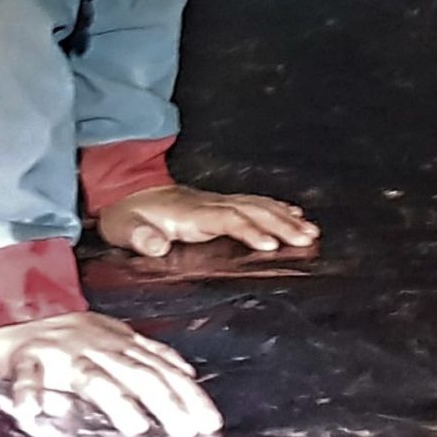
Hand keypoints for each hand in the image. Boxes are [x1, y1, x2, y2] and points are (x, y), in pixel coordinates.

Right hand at [0, 310, 219, 436]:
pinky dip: (29, 394)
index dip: (188, 396)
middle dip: (165, 402)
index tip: (210, 423)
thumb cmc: (70, 332)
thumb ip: (149, 356)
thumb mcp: (117, 337)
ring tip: (135, 427)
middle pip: (137, 375)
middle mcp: (97, 348)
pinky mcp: (26, 359)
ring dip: (115, 401)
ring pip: (92, 377)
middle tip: (186, 431)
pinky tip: (33, 414)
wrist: (18, 305)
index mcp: (121, 345)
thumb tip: (188, 374)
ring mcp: (62, 354)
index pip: (162, 371)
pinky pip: (27, 377)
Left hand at [95, 184, 318, 258]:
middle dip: (281, 224)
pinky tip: (294, 214)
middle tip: (308, 238)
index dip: (250, 230)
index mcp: (191, 214)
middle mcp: (209, 204)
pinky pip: (253, 202)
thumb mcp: (125, 229)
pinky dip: (276, 207)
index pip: (228, 220)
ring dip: (285, 217)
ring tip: (311, 230)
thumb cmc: (128, 216)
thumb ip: (140, 238)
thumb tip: (157, 244)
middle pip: (252, 210)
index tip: (271, 245)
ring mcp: (216, 201)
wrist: (126, 190)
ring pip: (257, 205)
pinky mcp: (219, 203)